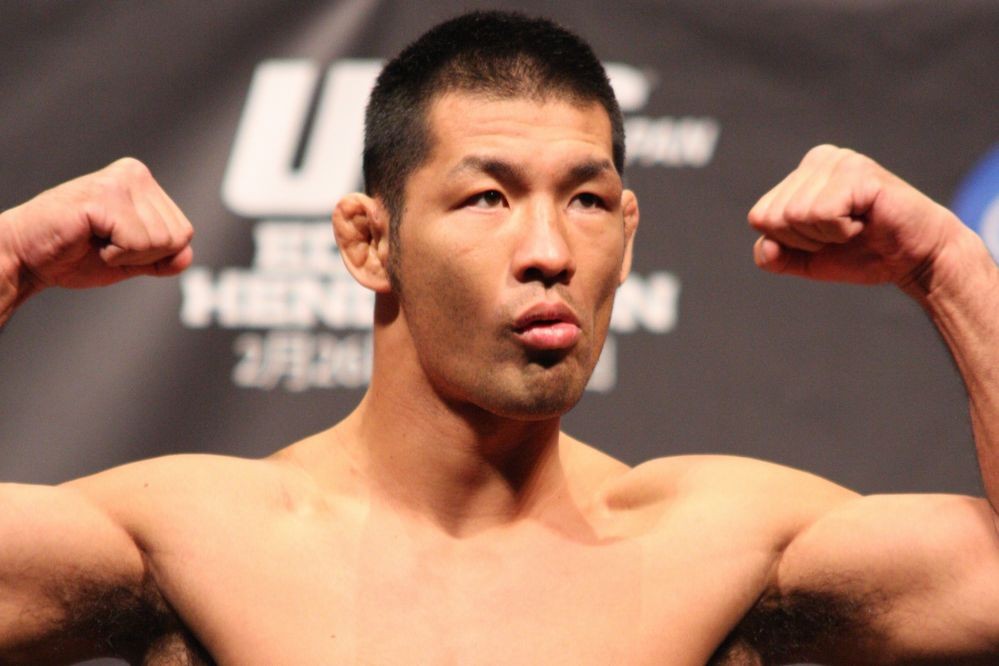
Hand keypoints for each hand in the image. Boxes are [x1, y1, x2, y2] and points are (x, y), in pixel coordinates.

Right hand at [0, 157, 192, 291]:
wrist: (26, 257)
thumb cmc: (74, 254)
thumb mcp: (130, 260)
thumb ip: (163, 257)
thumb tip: (187, 254)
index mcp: (144, 182)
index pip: (184, 232)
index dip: (153, 254)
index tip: (117, 245)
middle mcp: (135, 173)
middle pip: (177, 237)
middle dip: (142, 255)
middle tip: (104, 244)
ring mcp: (119, 182)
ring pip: (159, 241)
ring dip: (125, 255)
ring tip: (95, 239)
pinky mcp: (103, 197)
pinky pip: (136, 242)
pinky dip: (114, 255)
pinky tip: (89, 239)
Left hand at [748, 145, 963, 293]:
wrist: (915, 258)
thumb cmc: (862, 253)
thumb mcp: (806, 260)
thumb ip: (774, 256)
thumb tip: (765, 246)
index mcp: (801, 174)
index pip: (760, 217)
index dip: (790, 242)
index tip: (826, 237)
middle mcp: (818, 158)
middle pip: (773, 217)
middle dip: (806, 240)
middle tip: (843, 234)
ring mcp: (839, 161)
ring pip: (795, 215)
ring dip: (827, 235)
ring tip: (856, 226)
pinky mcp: (858, 173)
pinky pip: (822, 214)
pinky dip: (842, 231)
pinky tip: (866, 221)